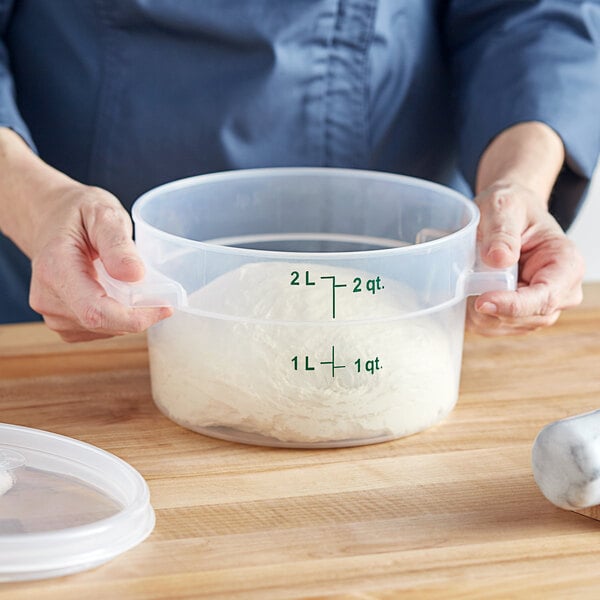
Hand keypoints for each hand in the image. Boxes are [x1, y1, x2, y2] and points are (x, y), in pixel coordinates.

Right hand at [28, 184, 171, 341]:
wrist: (50, 220)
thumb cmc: (78, 214)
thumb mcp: (103, 214)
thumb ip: (117, 244)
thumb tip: (135, 275)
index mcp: (55, 269)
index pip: (96, 312)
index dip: (134, 318)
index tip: (165, 307)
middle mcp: (47, 297)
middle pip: (104, 323)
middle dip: (138, 313)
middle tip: (158, 290)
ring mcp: (51, 314)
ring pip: (105, 330)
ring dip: (128, 314)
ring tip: (129, 284)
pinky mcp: (61, 323)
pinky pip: (99, 330)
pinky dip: (117, 317)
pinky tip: (116, 293)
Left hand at [466, 181, 583, 335]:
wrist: (508, 216)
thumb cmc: (512, 208)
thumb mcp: (505, 207)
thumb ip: (502, 232)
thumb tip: (499, 259)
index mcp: (566, 263)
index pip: (545, 297)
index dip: (512, 305)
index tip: (481, 301)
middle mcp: (560, 292)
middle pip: (524, 317)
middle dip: (490, 308)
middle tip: (463, 284)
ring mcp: (539, 308)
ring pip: (504, 326)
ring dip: (478, 311)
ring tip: (467, 281)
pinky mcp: (517, 316)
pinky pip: (492, 326)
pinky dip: (474, 314)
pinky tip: (467, 292)